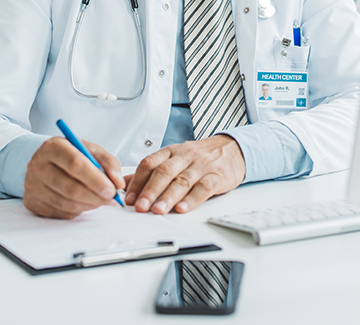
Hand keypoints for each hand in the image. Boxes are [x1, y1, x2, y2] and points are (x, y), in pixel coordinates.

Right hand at [23, 137, 124, 218]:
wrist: (45, 162)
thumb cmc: (72, 155)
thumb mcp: (91, 150)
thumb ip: (109, 163)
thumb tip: (118, 183)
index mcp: (53, 147)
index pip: (75, 164)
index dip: (96, 179)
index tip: (112, 189)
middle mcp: (37, 165)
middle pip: (71, 187)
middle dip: (96, 196)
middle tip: (111, 198)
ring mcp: (32, 185)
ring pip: (67, 203)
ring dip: (89, 204)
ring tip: (100, 199)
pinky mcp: (32, 202)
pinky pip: (61, 212)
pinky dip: (78, 210)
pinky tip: (84, 202)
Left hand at [124, 135, 245, 213]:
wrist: (232, 149)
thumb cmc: (200, 157)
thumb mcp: (175, 158)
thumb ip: (151, 170)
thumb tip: (126, 184)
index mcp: (171, 152)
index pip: (150, 163)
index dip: (138, 181)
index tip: (128, 198)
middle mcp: (185, 156)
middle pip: (164, 172)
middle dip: (150, 190)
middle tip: (140, 206)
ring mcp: (202, 166)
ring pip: (182, 180)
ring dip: (168, 197)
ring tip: (157, 211)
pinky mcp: (217, 176)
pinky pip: (204, 187)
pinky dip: (192, 199)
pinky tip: (182, 208)